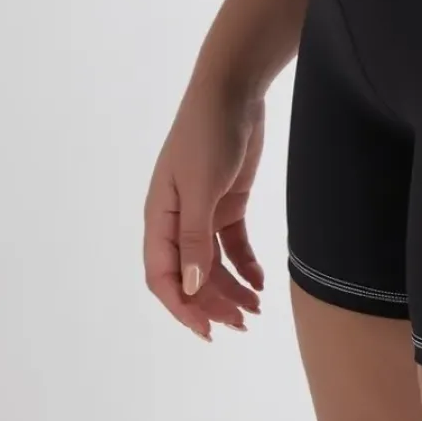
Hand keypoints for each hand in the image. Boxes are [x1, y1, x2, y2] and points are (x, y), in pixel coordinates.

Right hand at [142, 79, 266, 340]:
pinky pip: (233, 245)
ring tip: (256, 310)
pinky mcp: (228, 201)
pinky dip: (245, 265)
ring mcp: (203, 211)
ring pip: (213, 264)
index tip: (207, 331)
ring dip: (232, 289)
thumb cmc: (208, 133)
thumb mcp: (201, 187)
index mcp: (160, 217)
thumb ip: (196, 238)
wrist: (233, 89)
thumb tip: (192, 288)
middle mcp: (178, 219)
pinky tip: (261, 282)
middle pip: (191, 275)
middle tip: (243, 323)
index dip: (182, 307)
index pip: (163, 276)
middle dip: (214, 303)